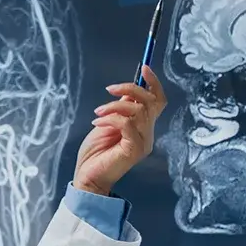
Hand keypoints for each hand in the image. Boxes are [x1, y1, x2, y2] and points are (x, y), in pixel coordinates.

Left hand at [71, 65, 167, 197]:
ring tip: (98, 113)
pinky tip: (97, 123)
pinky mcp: (134, 150)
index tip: (144, 68)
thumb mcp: (107, 124)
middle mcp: (148, 133)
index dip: (154, 83)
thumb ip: (120, 109)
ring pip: (138, 111)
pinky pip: (127, 124)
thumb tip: (128, 91)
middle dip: (130, 89)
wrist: (86, 178)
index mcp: (143, 126)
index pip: (158, 101)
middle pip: (151, 102)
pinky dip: (111, 119)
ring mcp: (143, 142)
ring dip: (114, 106)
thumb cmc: (94, 154)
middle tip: (109, 89)